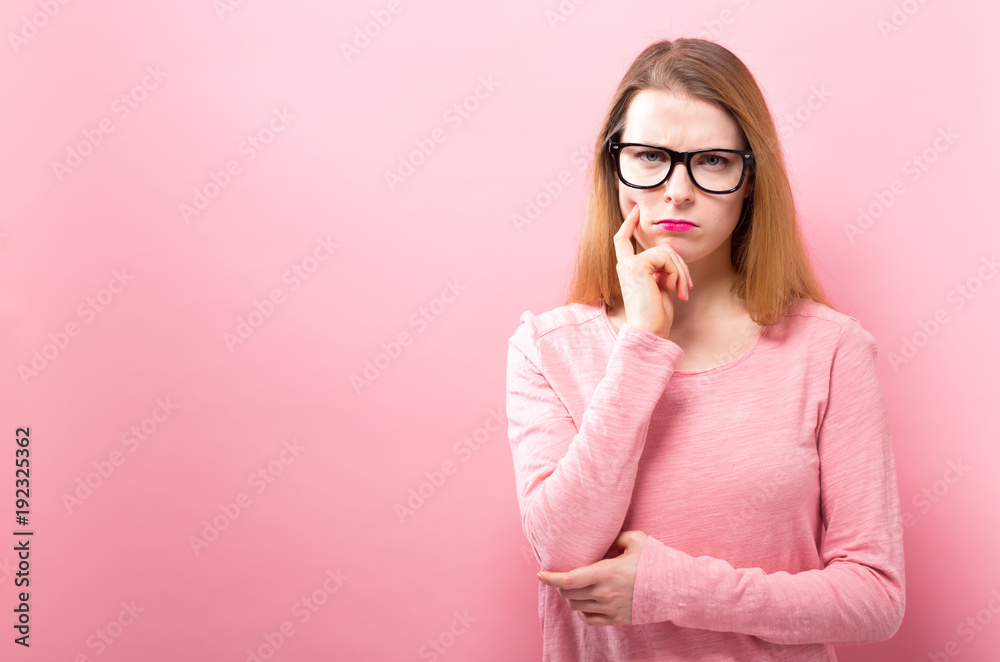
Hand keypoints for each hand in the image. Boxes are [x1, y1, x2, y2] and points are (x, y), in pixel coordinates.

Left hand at [536, 530, 647, 625]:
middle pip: (568, 594)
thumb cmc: (656, 561)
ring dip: (570, 597)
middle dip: (560, 585)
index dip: (550, 578)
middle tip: (561, 576)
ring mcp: (610, 608)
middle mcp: (604, 593)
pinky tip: (583, 602)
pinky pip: (589, 619)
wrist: (675, 588)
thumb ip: (615, 536)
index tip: (540, 574)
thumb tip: (604, 539)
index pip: (567, 580)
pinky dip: (581, 611)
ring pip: (576, 607)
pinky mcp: (617, 619)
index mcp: (605, 572)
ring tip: (573, 587)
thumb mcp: (636, 540)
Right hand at [613, 203, 692, 339]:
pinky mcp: (637, 265)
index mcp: (627, 269)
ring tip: (681, 292)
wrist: (649, 332)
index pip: (622, 240)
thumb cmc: (656, 315)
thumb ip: (660, 269)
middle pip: (661, 248)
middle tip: (687, 287)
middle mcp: (625, 264)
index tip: (637, 210)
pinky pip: (667, 258)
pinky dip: (677, 273)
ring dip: (681, 272)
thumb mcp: (660, 286)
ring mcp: (629, 264)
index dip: (629, 223)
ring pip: (667, 252)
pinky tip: (673, 289)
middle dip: (680, 266)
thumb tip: (670, 255)